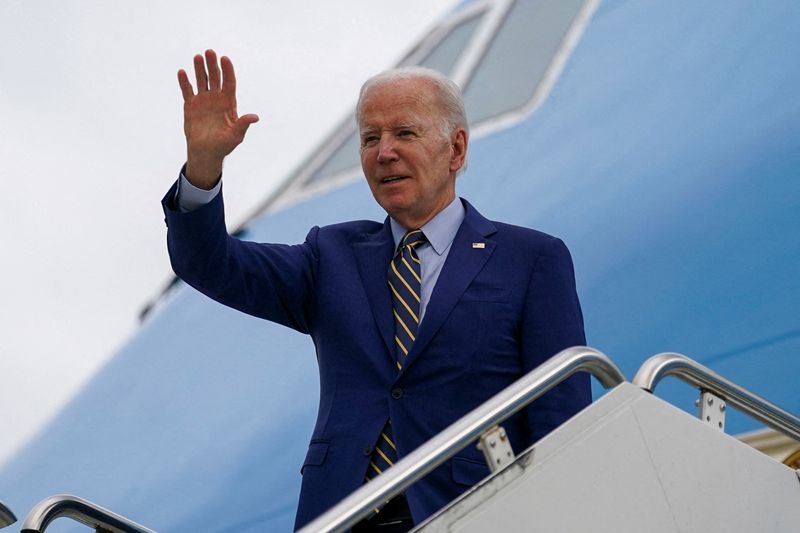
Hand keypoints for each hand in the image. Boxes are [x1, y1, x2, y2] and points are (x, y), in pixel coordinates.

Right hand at [178, 49, 258, 188]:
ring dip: (199, 69)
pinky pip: (187, 90)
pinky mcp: (191, 105)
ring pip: (202, 80)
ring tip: (197, 57)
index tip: (225, 58)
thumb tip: (255, 117)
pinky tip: (182, 72)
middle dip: (213, 65)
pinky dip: (184, 82)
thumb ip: (243, 124)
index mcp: (229, 103)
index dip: (228, 71)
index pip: (229, 83)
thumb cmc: (224, 145)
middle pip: (215, 77)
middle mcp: (216, 98)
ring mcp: (203, 100)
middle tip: (210, 52)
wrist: (206, 152)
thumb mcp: (236, 136)